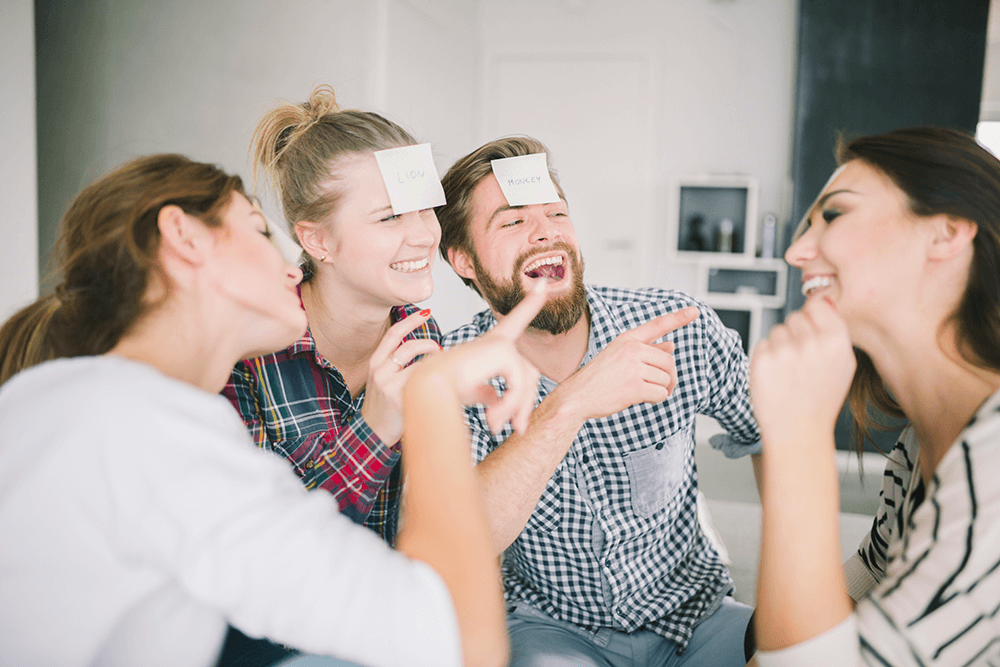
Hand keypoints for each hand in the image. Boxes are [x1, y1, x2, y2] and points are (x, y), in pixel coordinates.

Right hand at [361, 310, 441, 443]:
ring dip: (434, 362)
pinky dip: (433, 380)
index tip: (425, 312)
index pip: (393, 334)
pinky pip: (421, 383)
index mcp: (375, 362)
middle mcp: (379, 371)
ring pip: (418, 364)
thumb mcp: (381, 379)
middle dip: (429, 344)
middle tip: (439, 349)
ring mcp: (388, 385)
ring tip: (440, 367)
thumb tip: (422, 348)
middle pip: (409, 346)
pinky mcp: (398, 399)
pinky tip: (438, 384)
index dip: (410, 320)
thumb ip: (395, 363)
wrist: (373, 433)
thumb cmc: (382, 405)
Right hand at [415, 282, 547, 434]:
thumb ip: (489, 392)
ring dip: (515, 408)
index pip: (516, 322)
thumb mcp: (472, 391)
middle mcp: (497, 340)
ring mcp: (500, 343)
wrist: (427, 392)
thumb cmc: (444, 391)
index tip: (543, 283)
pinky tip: (492, 420)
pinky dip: (509, 406)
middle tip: (519, 429)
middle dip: (526, 402)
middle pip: (529, 371)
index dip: (530, 303)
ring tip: (498, 427)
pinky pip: (518, 384)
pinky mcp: (502, 350)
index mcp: (490, 346)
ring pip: (526, 380)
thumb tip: (497, 399)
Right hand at [561, 305, 699, 421]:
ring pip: (666, 379)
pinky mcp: (635, 387)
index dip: (678, 318)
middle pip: (669, 362)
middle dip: (668, 377)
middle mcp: (631, 350)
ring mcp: (633, 368)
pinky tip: (641, 400)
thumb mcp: (620, 357)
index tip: (694, 311)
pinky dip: (655, 400)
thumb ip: (646, 351)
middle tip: (659, 386)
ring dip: (660, 390)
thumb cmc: (598, 377)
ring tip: (643, 393)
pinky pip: (660, 394)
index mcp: (627, 339)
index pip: (657, 325)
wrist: (577, 396)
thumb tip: (671, 346)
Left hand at [749, 296, 855, 450]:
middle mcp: (811, 342)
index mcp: (836, 340)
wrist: (797, 430)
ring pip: (777, 330)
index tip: (811, 335)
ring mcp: (785, 350)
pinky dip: (766, 358)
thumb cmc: (820, 398)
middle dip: (795, 334)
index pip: (817, 305)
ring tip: (789, 372)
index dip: (813, 319)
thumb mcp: (843, 364)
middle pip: (795, 317)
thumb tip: (823, 298)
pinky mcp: (762, 359)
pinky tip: (776, 377)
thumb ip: (834, 329)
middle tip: (801, 362)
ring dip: (780, 346)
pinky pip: (762, 344)